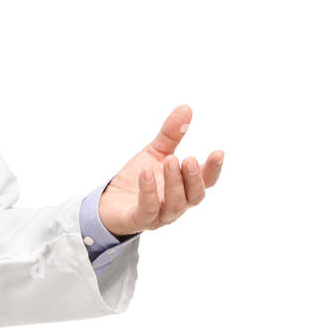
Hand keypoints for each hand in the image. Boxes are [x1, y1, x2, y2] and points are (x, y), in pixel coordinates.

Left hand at [98, 104, 223, 237]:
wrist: (109, 201)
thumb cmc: (139, 178)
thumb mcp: (155, 152)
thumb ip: (171, 134)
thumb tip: (186, 108)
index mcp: (184, 187)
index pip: (206, 181)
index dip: (213, 169)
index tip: (218, 152)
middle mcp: (176, 203)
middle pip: (194, 196)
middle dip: (193, 177)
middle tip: (189, 158)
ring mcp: (160, 215)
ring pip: (175, 205)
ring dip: (174, 183)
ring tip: (170, 160)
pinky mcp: (139, 220)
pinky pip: (147, 208)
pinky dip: (149, 191)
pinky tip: (146, 173)